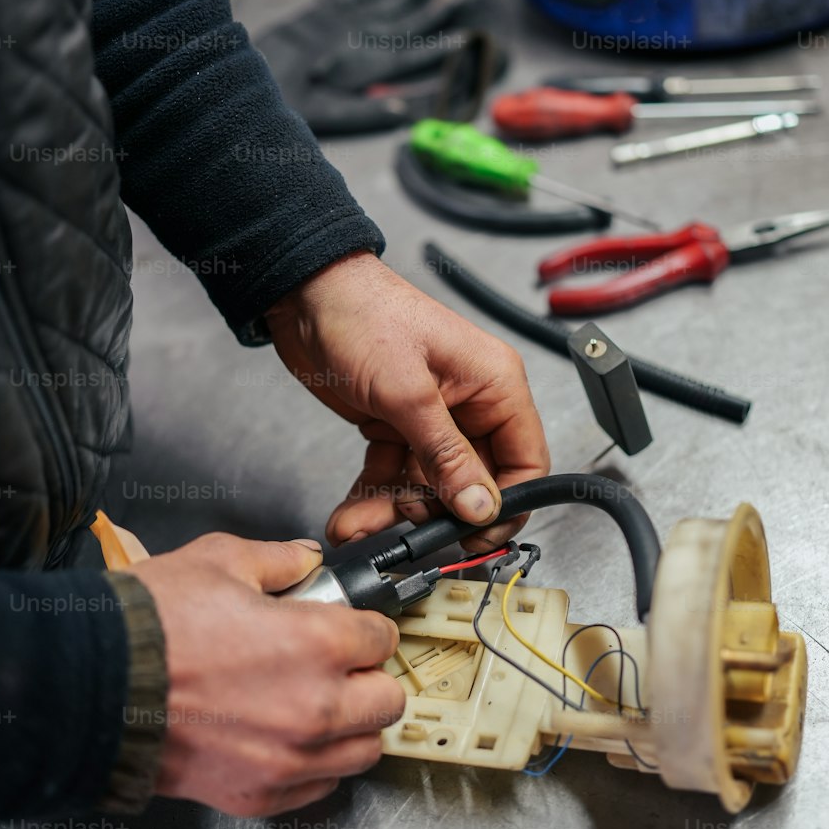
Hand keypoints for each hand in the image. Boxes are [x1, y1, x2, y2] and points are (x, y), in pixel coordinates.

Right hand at [126, 532, 403, 816]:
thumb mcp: (218, 562)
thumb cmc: (151, 626)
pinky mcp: (261, 795)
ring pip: (364, 752)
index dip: (365, 627)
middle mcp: (317, 707)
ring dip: (352, 727)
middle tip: (342, 667)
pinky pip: (321, 787)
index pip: (382, 638)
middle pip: (387, 701)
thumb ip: (277, 560)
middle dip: (369, 678)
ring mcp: (291, 758)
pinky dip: (316, 766)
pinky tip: (291, 741)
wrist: (93, 688)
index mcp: (318, 643)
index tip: (350, 628)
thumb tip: (304, 560)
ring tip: (322, 707)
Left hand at [266, 252, 549, 548]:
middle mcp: (470, 404)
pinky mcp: (396, 427)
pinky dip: (372, 497)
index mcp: (495, 386)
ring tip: (360, 524)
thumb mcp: (407, 393)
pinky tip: (351, 514)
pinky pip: (395, 476)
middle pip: (474, 483)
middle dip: (437, 514)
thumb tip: (481, 505)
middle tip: (406, 528)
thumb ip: (446, 455)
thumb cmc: (362, 314)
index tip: (472, 535)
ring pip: (428, 488)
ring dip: (394, 511)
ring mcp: (432, 418)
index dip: (505, 505)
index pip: (525, 463)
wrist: (303, 293)